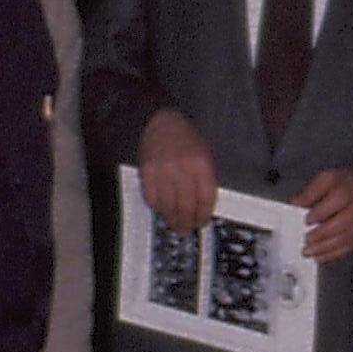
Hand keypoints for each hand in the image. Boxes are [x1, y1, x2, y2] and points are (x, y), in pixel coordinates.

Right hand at [138, 106, 218, 233]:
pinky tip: (161, 209)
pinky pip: (152, 198)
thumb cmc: (185, 140)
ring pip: (168, 206)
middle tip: (186, 229)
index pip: (206, 198)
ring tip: (174, 224)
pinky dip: (157, 207)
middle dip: (187, 222)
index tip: (201, 221)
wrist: (160, 121)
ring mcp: (163, 171)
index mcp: (202, 164)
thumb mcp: (204, 155)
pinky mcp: (146, 173)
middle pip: (186, 206)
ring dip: (171, 219)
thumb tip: (202, 208)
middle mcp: (183, 168)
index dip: (203, 215)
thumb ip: (204, 180)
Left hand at [298, 166, 352, 260]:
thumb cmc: (343, 184)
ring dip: (327, 247)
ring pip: (349, 237)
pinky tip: (320, 256)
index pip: (339, 198)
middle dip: (323, 233)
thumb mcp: (326, 179)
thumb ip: (311, 192)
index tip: (307, 220)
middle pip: (346, 221)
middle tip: (307, 239)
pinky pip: (351, 246)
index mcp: (351, 185)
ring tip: (310, 251)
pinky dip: (334, 253)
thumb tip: (296, 204)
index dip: (322, 211)